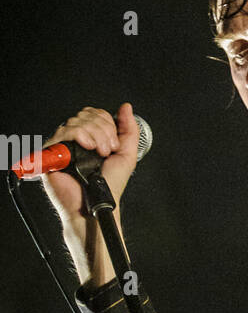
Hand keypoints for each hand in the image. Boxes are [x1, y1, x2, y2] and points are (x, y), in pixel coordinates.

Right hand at [41, 102, 140, 230]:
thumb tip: (126, 108)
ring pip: (78, 121)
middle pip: (87, 115)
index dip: (108, 124)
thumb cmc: (109, 187)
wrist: (98, 204)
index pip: (95, 114)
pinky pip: (66, 131)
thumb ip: (129, 130)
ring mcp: (63, 145)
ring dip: (96, 136)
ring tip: (99, 154)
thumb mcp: (126, 155)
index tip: (114, 144)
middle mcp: (75, 140)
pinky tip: (88, 149)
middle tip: (107, 151)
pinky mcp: (53, 153)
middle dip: (104, 131)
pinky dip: (81, 136)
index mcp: (90, 139)